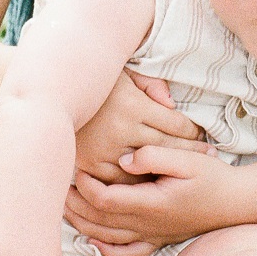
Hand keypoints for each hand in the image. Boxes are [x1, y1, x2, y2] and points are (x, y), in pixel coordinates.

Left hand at [63, 144, 242, 255]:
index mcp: (151, 204)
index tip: (78, 167)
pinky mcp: (159, 239)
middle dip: (74, 204)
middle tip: (58, 186)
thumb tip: (123, 160)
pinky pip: (127, 253)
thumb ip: (154, 155)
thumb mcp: (187, 158)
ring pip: (107, 238)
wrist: (240, 202)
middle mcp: (148, 225)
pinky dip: (107, 250)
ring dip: (82, 224)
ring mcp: (152, 235)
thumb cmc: (214, 176)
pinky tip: (93, 242)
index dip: (84, 185)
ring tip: (65, 207)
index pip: (104, 199)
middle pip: (98, 220)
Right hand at [72, 73, 206, 184]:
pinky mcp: (91, 164)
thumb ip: (150, 85)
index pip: (176, 124)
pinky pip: (124, 179)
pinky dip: (140, 180)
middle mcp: (121, 129)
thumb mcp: (122, 75)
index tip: (203, 135)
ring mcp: (105, 150)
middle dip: (192, 151)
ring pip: (149, 167)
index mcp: (132, 105)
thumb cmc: (93, 83)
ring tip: (188, 172)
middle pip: (169, 146)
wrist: (47, 96)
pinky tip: (154, 180)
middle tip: (209, 156)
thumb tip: (171, 104)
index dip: (194, 131)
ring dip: (169, 169)